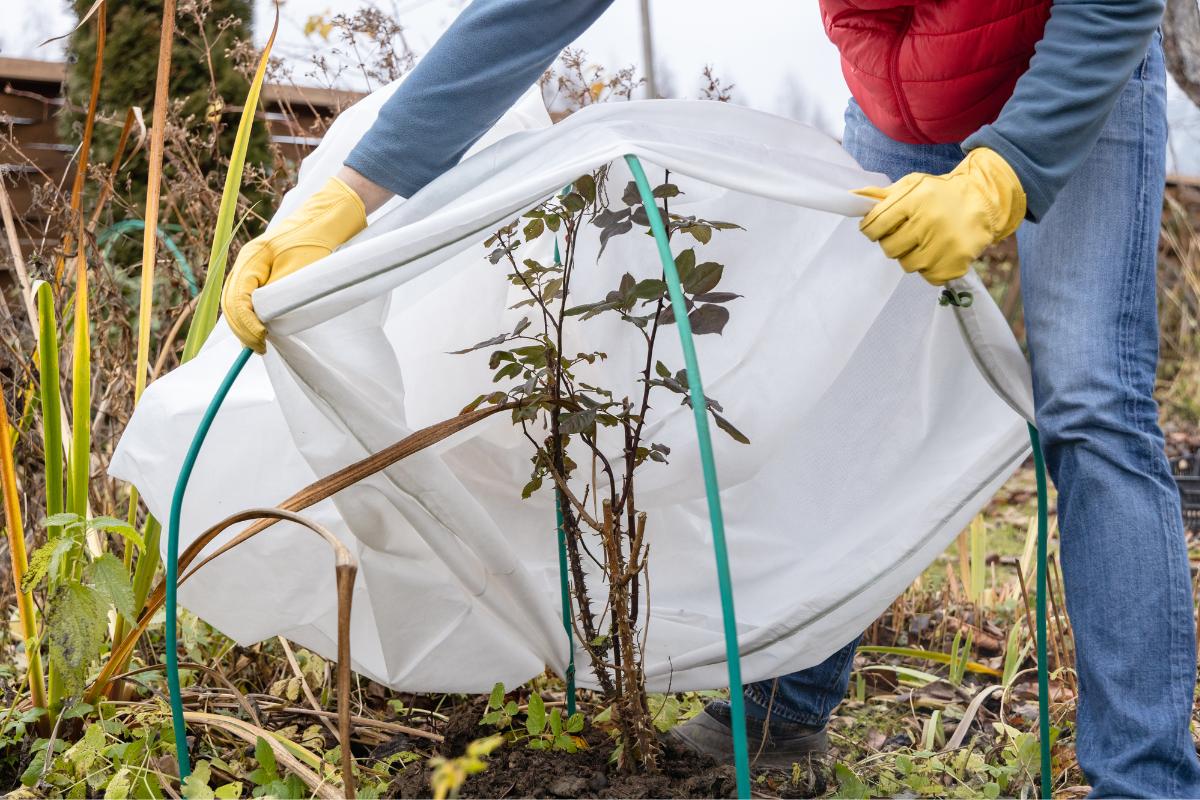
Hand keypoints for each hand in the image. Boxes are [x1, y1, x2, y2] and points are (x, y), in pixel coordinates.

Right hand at [221, 176, 367, 351]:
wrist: (326, 218)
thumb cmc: (315, 240)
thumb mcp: (299, 269)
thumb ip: (279, 293)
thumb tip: (264, 320)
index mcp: (251, 258)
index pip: (237, 299)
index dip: (247, 323)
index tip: (262, 339)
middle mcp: (246, 261)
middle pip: (231, 302)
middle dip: (243, 328)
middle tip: (259, 347)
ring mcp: (251, 265)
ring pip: (236, 300)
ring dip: (244, 323)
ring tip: (257, 343)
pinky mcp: (261, 270)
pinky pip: (246, 296)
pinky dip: (249, 314)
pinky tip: (259, 329)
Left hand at [853, 147, 1025, 284]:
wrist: (982, 200)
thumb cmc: (940, 194)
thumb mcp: (912, 185)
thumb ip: (882, 195)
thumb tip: (853, 197)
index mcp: (914, 199)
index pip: (875, 225)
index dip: (872, 229)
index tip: (878, 228)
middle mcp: (929, 221)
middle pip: (889, 248)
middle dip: (893, 242)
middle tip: (906, 234)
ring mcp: (944, 244)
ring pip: (907, 264)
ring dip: (912, 256)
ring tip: (925, 241)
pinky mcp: (956, 261)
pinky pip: (929, 277)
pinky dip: (930, 268)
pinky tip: (938, 252)